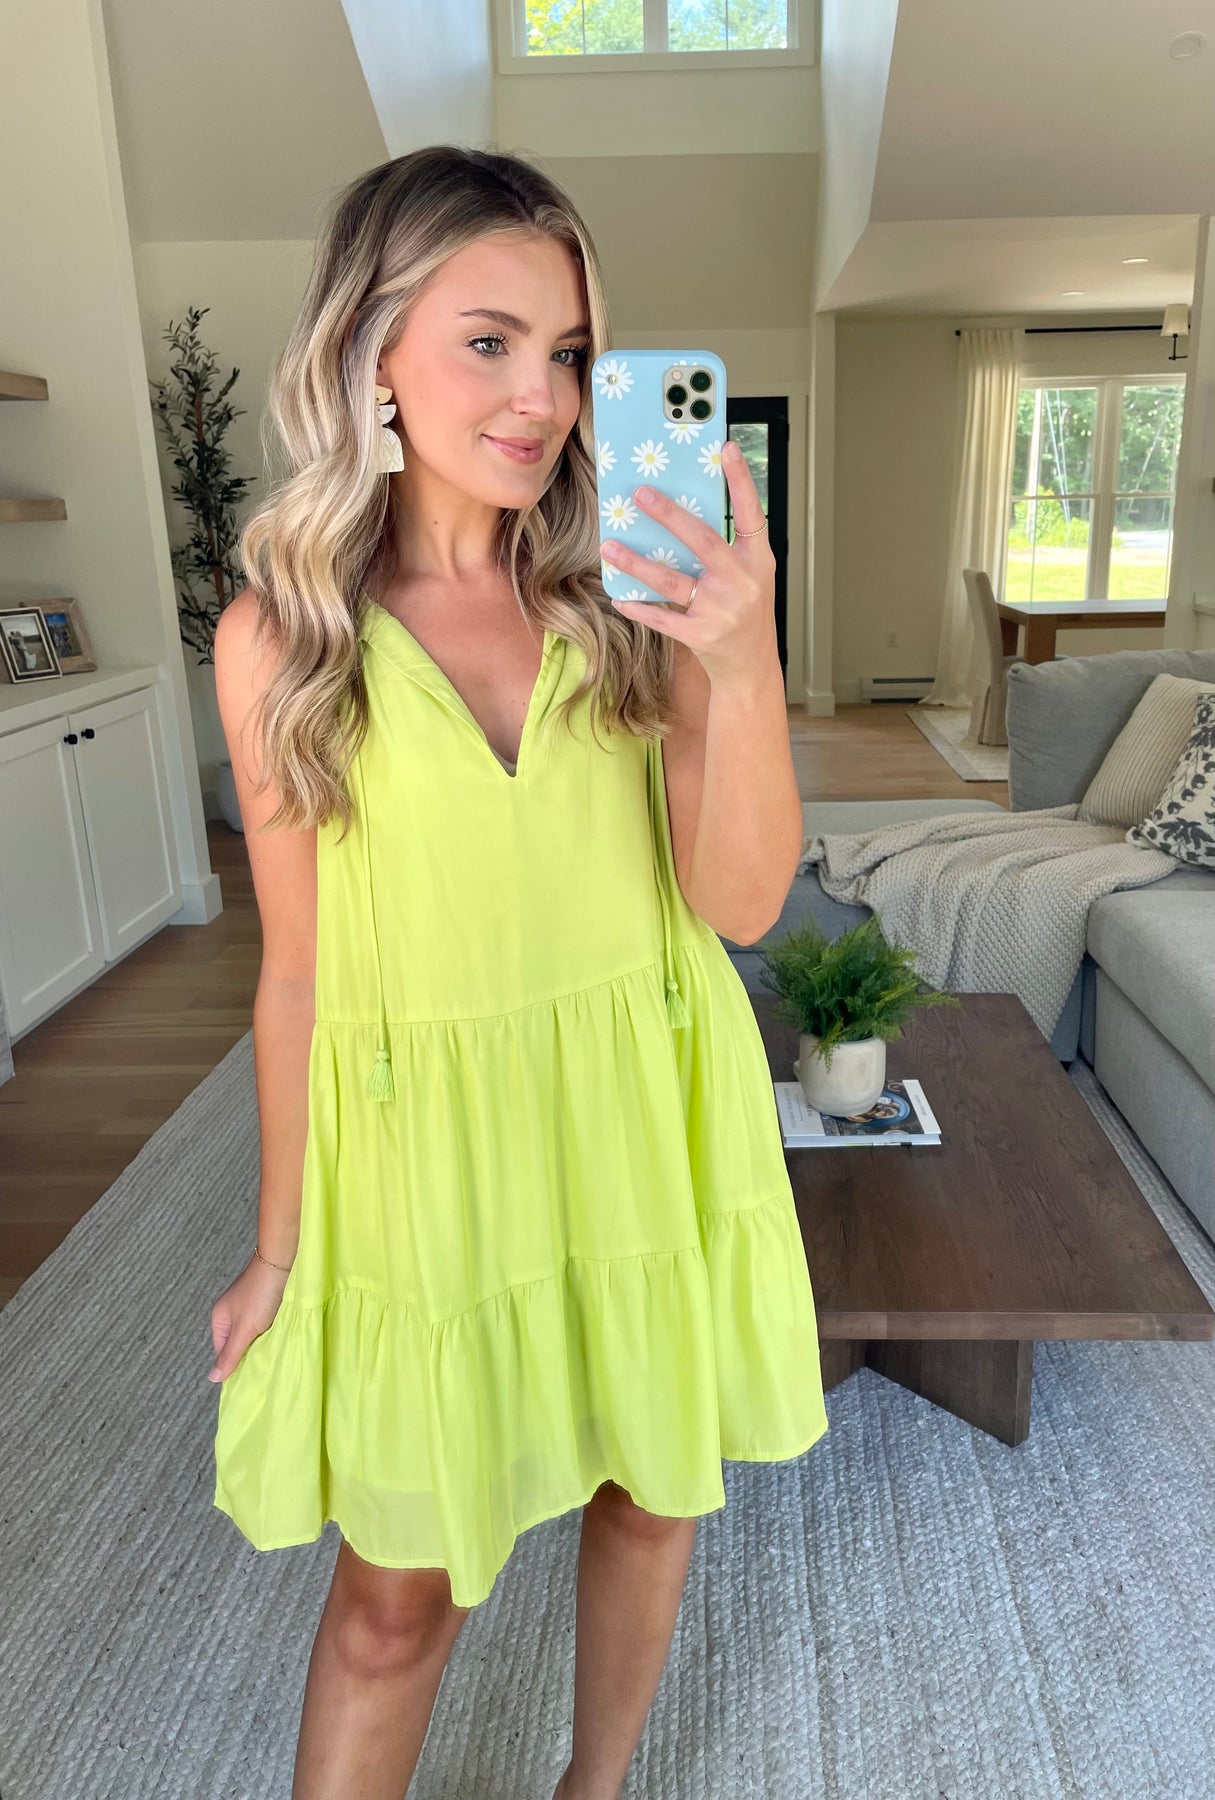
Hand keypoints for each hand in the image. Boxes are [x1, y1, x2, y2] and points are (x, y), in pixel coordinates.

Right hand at [207, 1253, 291, 1382]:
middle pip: (236, 1342)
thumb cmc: (260, 1294)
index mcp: (219, 1318)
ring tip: (271, 1347)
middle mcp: (230, 1312)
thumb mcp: (245, 1329)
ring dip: (260, 1340)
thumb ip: (230, 1354)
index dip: (234, 1363)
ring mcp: (246, 1306)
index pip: (222, 1351)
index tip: (250, 1373)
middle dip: (248, 1351)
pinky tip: (277, 1333)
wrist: (281, 1262)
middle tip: (262, 1361)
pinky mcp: (261, 1301)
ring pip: (250, 1333)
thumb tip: (212, 1378)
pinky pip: (261, 1322)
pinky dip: (268, 1329)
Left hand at [599, 439, 777, 685]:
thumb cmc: (745, 613)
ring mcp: (722, 610)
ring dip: (637, 562)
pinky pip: (662, 617)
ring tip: (610, 545)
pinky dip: (638, 607)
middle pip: (703, 541)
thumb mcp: (749, 576)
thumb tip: (680, 514)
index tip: (727, 449)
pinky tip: (619, 597)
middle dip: (670, 515)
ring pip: (672, 580)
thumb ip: (726, 548)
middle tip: (641, 494)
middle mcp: (742, 582)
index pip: (752, 513)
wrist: (751, 666)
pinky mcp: (701, 635)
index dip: (740, 480)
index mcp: (759, 561)